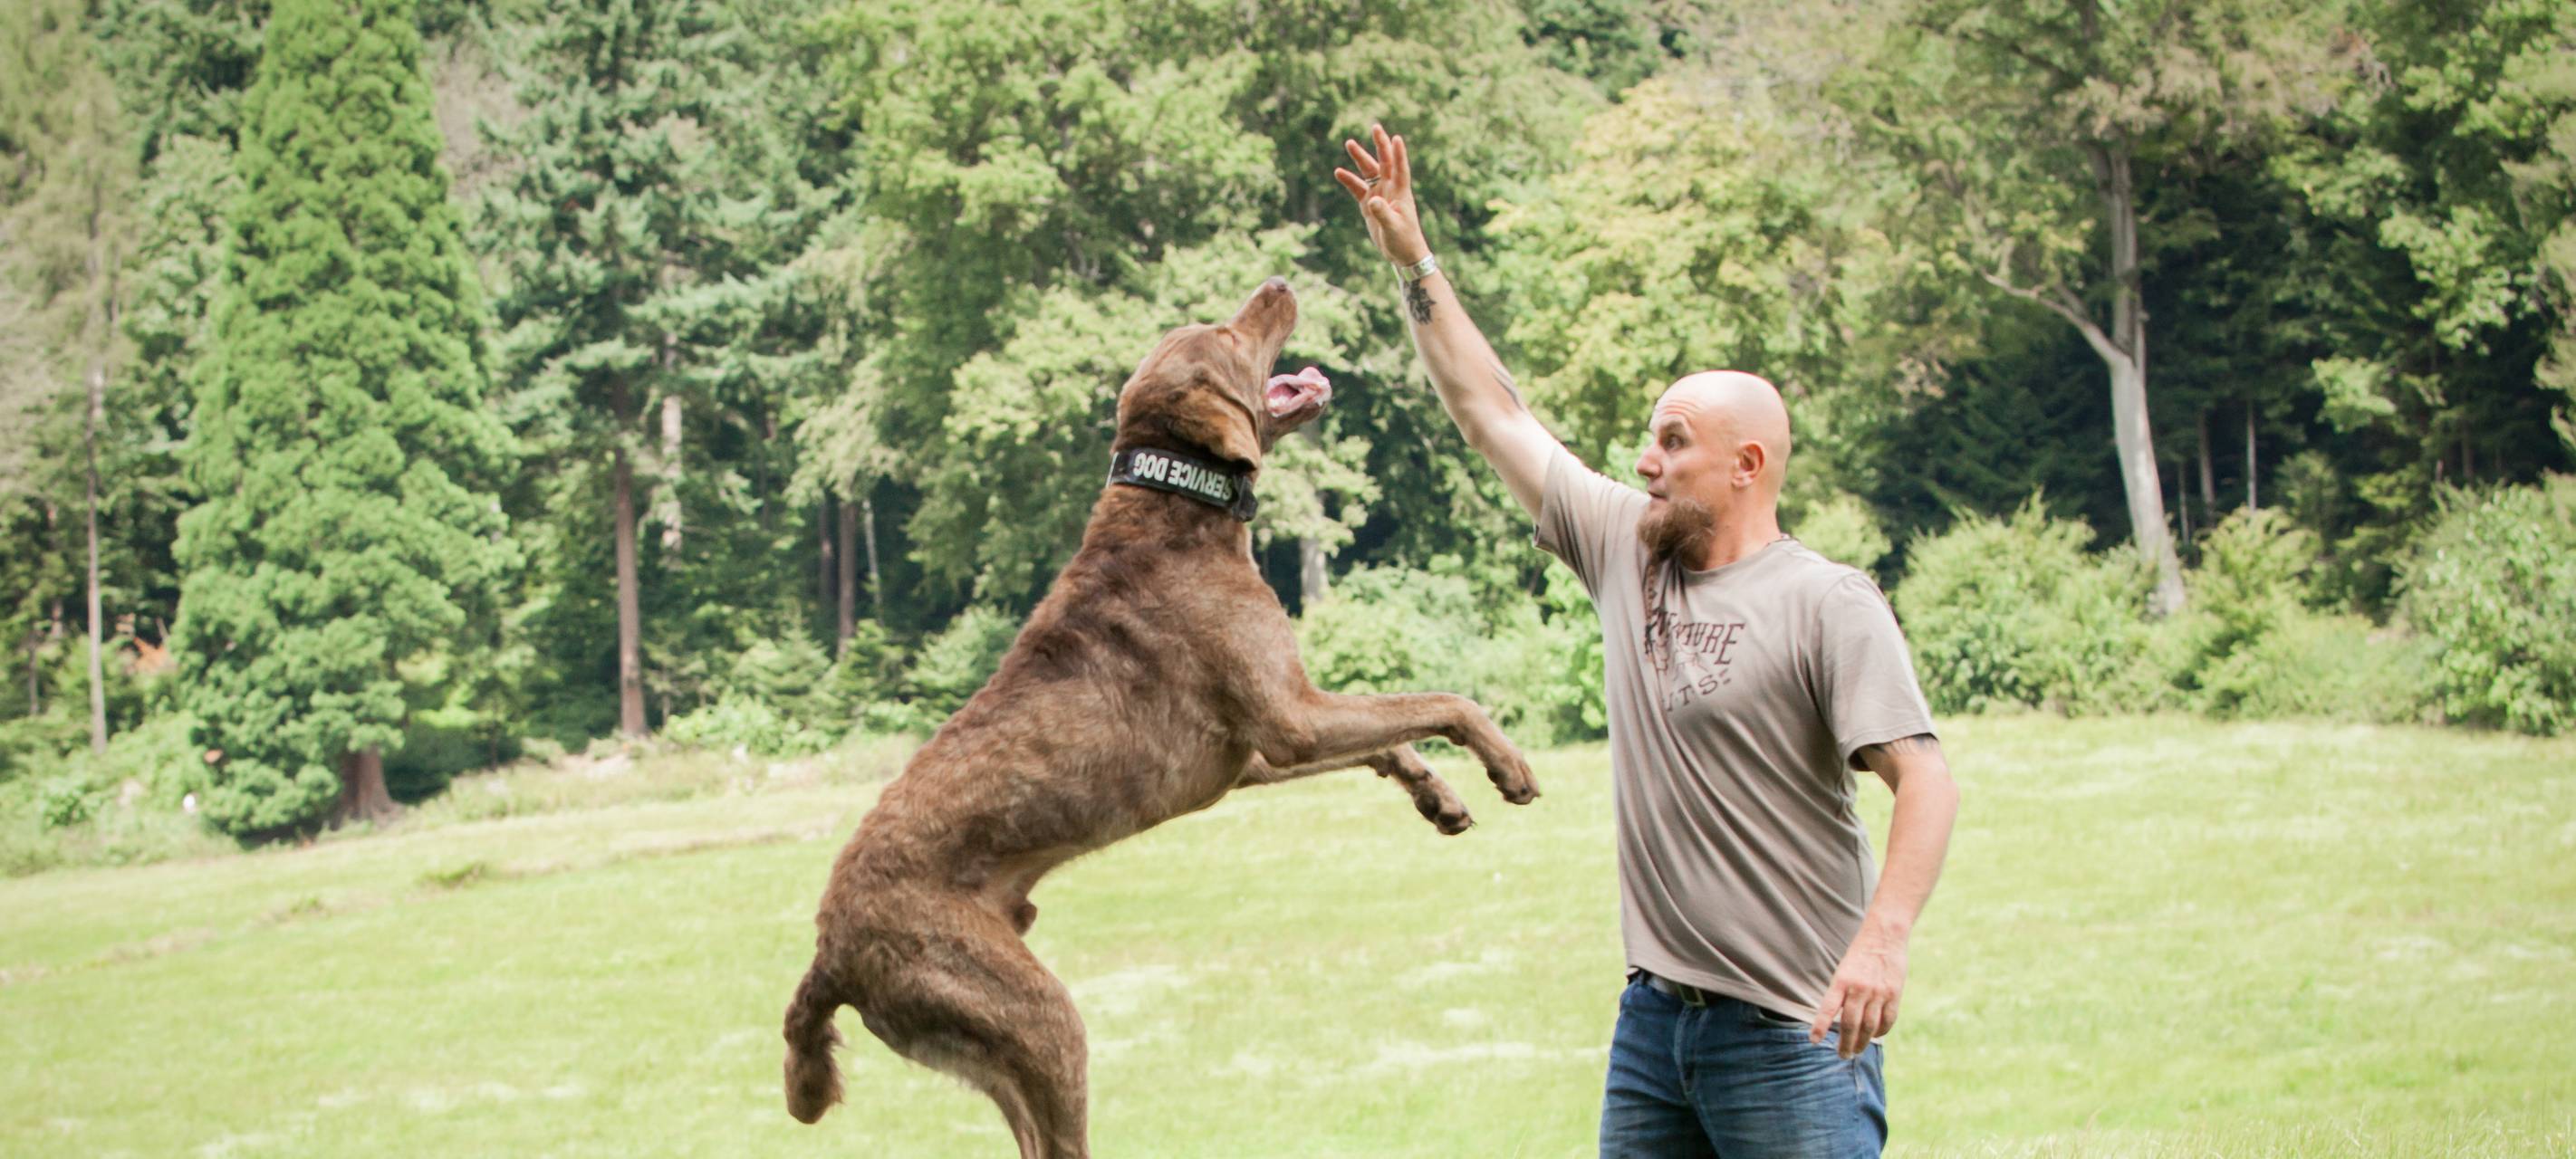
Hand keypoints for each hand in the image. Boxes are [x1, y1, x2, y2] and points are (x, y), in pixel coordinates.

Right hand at [1332, 123, 1430, 266]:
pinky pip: (1357, 189)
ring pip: (1369, 172)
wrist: (1402, 254)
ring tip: (1349, 143)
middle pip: (1384, 163)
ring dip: (1360, 159)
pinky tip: (1338, 172)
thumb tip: (1373, 200)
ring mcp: (1379, 195)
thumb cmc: (1404, 241)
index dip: (1399, 154)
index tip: (1396, 138)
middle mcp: (1390, 190)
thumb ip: (1383, 213)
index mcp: (1401, 193)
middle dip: (1379, 145)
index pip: (1400, 168)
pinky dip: (1349, 180)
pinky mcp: (1369, 205)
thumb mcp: (1393, 227)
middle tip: (1375, 127)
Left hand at [1810, 927, 1905, 1059]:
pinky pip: (1887, 1020)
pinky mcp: (1894, 994)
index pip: (1828, 1008)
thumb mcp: (1843, 971)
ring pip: (1869, 1027)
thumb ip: (1841, 994)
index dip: (1820, 1026)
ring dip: (1862, 1042)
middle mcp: (1859, 988)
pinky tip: (1874, 1037)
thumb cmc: (1859, 956)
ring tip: (1856, 1051)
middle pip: (1850, 1024)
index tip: (1814, 1041)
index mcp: (1842, 981)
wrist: (1884, 937)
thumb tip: (1837, 1021)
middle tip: (1842, 1055)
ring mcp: (1878, 992)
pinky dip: (1880, 1032)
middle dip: (1845, 1043)